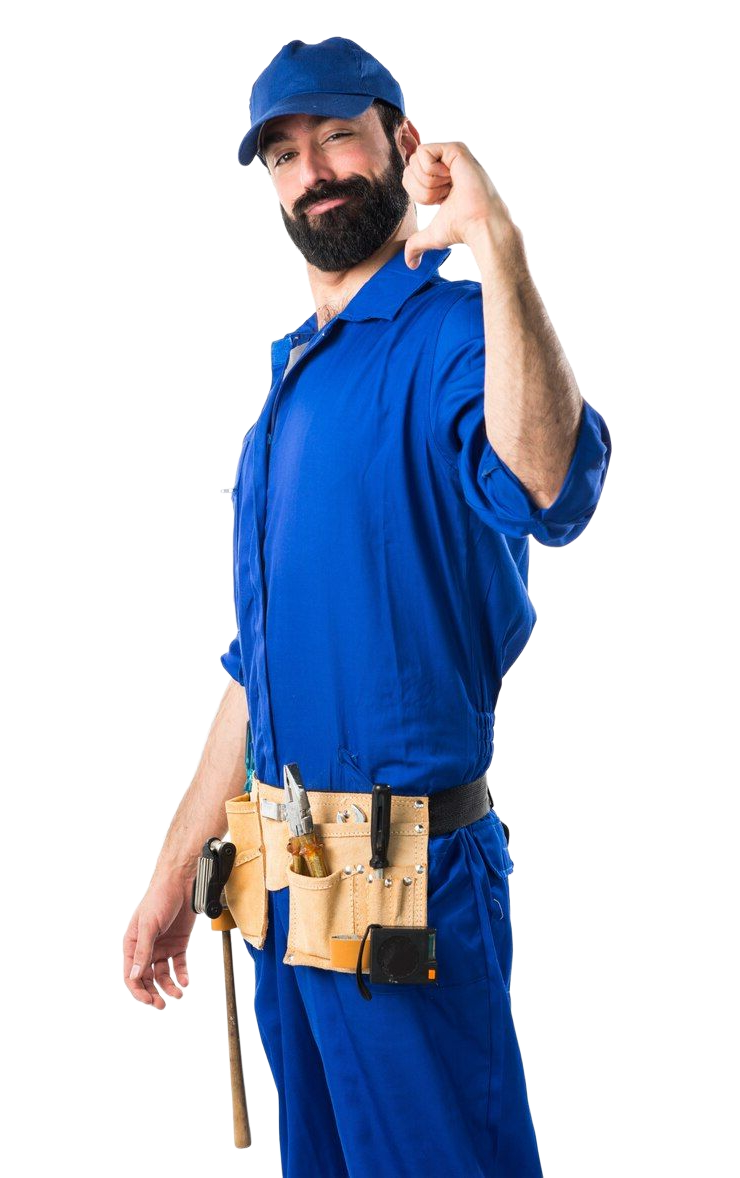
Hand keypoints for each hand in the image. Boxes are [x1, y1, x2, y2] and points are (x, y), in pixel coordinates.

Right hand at [121, 877, 196, 1010]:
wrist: (181, 881)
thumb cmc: (159, 897)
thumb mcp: (149, 924)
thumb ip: (143, 951)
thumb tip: (135, 976)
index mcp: (132, 944)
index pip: (131, 975)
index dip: (138, 991)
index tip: (149, 1002)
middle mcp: (146, 948)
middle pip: (147, 979)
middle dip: (154, 993)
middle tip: (162, 1005)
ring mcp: (162, 946)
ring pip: (163, 975)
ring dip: (170, 987)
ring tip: (179, 994)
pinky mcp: (178, 943)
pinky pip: (178, 964)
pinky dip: (182, 975)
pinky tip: (186, 981)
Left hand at [401, 139, 520, 268]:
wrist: (480, 225)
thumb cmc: (461, 230)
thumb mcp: (433, 236)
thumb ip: (417, 244)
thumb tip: (409, 264)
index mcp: (440, 177)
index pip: (409, 177)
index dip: (419, 195)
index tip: (441, 202)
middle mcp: (445, 162)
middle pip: (409, 167)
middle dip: (422, 190)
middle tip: (445, 196)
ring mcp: (451, 153)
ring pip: (415, 160)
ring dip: (428, 183)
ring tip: (450, 189)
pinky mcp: (455, 147)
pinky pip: (423, 152)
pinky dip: (430, 172)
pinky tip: (450, 179)